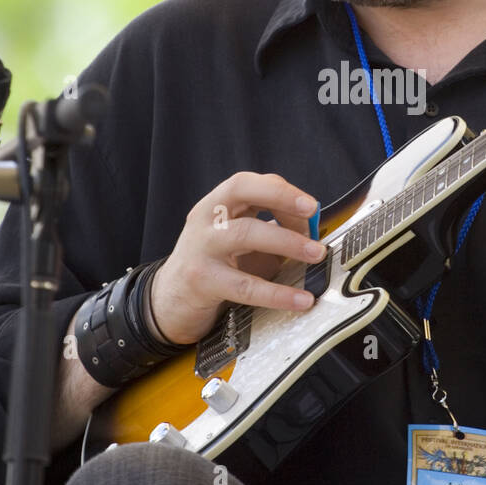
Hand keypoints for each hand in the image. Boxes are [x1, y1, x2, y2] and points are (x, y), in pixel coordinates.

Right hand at [149, 172, 325, 343]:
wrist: (170, 301)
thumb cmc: (213, 265)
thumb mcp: (235, 239)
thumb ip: (268, 228)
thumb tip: (311, 230)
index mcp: (215, 205)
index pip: (247, 183)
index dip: (280, 189)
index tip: (310, 205)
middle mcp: (205, 219)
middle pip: (241, 191)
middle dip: (281, 199)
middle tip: (313, 214)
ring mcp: (201, 248)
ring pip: (246, 234)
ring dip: (287, 241)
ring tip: (315, 254)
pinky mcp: (202, 281)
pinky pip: (245, 285)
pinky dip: (278, 293)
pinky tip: (300, 299)